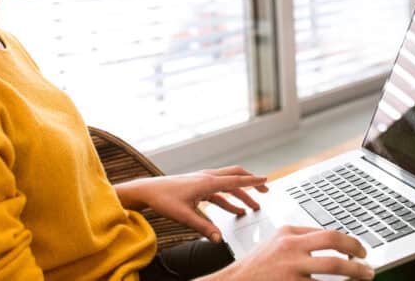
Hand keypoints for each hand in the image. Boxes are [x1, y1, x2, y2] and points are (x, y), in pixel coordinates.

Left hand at [114, 165, 267, 242]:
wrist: (149, 190)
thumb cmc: (163, 199)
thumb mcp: (184, 216)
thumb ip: (203, 228)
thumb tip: (218, 239)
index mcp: (207, 182)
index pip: (235, 180)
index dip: (252, 181)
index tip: (266, 181)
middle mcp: (206, 177)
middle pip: (234, 176)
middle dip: (250, 183)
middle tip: (264, 190)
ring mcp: (202, 180)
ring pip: (227, 184)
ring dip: (240, 194)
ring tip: (251, 207)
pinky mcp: (198, 186)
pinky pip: (218, 191)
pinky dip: (228, 199)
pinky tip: (233, 210)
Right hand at [198, 226, 374, 280]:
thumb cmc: (256, 266)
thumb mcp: (275, 244)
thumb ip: (298, 241)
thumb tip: (328, 243)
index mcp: (288, 232)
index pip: (326, 232)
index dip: (348, 241)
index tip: (358, 249)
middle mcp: (291, 245)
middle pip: (333, 241)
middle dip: (356, 250)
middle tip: (367, 260)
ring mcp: (292, 266)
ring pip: (334, 266)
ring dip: (356, 271)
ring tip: (366, 275)